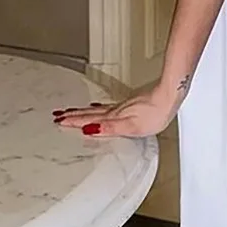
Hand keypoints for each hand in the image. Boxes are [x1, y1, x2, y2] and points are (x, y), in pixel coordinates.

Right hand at [53, 85, 179, 138]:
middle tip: (58, 115)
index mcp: (114, 116)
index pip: (88, 120)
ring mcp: (122, 106)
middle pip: (89, 113)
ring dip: (81, 110)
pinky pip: (106, 106)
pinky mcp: (130, 104)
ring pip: (96, 109)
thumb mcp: (132, 126)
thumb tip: (90, 130)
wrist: (169, 95)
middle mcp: (116, 110)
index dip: (73, 121)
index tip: (59, 121)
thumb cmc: (155, 113)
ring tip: (70, 111)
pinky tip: (97, 106)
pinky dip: (96, 107)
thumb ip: (110, 128)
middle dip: (72, 115)